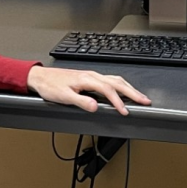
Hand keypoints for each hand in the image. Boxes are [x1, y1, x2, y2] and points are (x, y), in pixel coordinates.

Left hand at [27, 64, 149, 114]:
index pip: (108, 90)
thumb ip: (80, 102)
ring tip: (140, 97)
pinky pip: (110, 80)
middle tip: (146, 101)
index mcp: (87, 79)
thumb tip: (95, 107)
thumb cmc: (50, 86)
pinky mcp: (90, 77)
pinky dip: (121, 85)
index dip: (118, 101)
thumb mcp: (63, 97)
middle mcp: (92, 75)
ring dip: (129, 88)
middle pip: (118, 83)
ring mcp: (92, 76)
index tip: (126, 111)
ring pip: (116, 80)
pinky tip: (123, 90)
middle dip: (133, 92)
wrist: (40, 78)